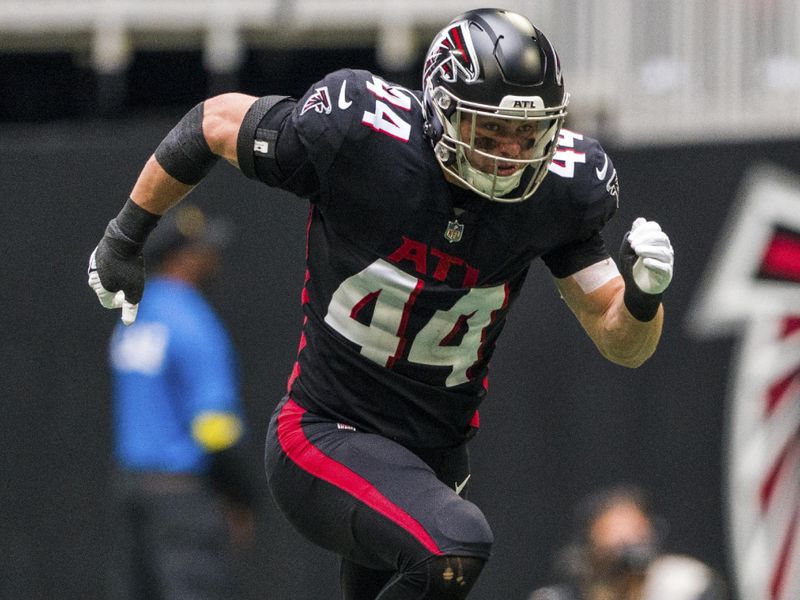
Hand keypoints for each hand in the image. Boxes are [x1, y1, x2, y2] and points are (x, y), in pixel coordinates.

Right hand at [87, 199, 159, 324]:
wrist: (125, 239)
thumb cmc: (130, 267)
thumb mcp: (135, 291)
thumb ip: (131, 308)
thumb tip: (127, 323)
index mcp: (100, 288)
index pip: (107, 303)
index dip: (120, 303)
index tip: (130, 296)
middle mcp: (93, 276)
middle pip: (106, 290)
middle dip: (119, 289)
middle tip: (132, 280)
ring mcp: (94, 263)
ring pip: (106, 276)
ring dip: (117, 276)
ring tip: (129, 269)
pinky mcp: (99, 252)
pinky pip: (107, 264)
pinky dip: (116, 265)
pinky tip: (125, 259)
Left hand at [621, 218, 673, 293]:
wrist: (635, 287)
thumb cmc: (633, 266)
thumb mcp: (628, 251)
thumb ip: (633, 236)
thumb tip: (640, 220)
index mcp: (655, 241)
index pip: (655, 228)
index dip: (643, 230)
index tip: (630, 238)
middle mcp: (664, 249)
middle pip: (661, 238)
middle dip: (646, 239)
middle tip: (633, 246)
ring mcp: (667, 262)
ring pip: (664, 251)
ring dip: (649, 250)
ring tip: (637, 251)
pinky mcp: (666, 275)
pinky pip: (664, 267)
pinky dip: (655, 264)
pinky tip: (645, 263)